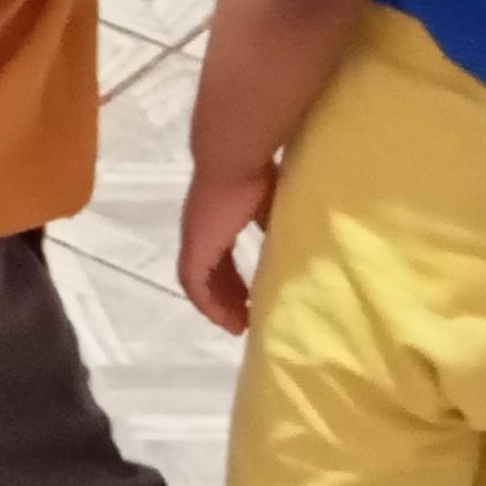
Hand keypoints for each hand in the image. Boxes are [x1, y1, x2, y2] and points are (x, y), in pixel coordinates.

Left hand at [178, 163, 274, 335]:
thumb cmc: (255, 176)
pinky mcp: (196, 248)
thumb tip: (290, 247)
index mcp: (217, 220)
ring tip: (238, 325)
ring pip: (199, 282)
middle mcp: (201, 232)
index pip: (220, 257)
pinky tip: (226, 319)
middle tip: (246, 317)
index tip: (251, 296)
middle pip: (209, 273)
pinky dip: (208, 304)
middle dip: (227, 296)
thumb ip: (272, 226)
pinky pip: (195, 285)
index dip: (233, 279)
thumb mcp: (270, 207)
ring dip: (218, 305)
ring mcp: (195, 240)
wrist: (233, 160)